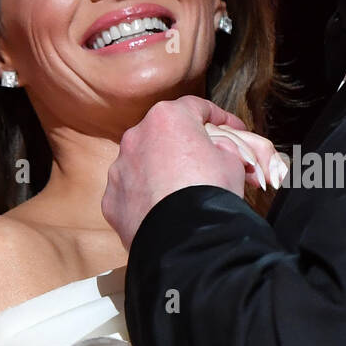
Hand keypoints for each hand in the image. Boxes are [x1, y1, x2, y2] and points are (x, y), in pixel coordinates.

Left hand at [102, 95, 286, 248]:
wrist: (185, 238)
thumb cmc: (210, 193)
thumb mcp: (233, 161)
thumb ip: (224, 147)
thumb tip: (218, 151)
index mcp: (167, 118)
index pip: (196, 107)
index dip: (219, 116)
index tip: (233, 128)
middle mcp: (136, 137)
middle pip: (165, 134)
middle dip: (185, 144)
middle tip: (206, 161)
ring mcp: (120, 169)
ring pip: (143, 162)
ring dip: (161, 171)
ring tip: (183, 191)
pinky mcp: (112, 199)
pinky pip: (132, 191)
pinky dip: (146, 197)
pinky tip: (164, 210)